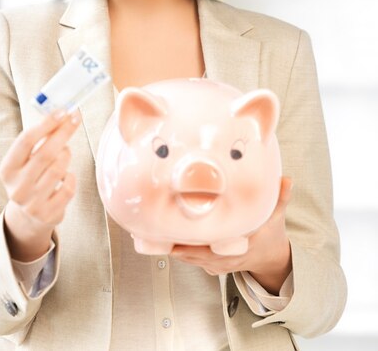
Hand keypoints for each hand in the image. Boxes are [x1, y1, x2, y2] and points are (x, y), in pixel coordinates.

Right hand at [0, 110, 80, 260]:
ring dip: (66, 155)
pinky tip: (66, 176)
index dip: (46, 124)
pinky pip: (68, 187)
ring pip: (59, 169)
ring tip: (64, 152)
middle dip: (63, 132)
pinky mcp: (48, 214)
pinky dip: (71, 177)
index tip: (62, 111)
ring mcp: (32, 203)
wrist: (27, 217)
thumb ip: (38, 140)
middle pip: (46, 153)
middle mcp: (17, 187)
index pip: (26, 141)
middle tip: (75, 118)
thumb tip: (62, 113)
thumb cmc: (30, 177)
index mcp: (7, 170)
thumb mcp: (25, 161)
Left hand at [170, 177, 292, 294]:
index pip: (223, 248)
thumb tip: (287, 178)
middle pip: (201, 255)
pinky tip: (166, 241)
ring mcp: (221, 265)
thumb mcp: (278, 215)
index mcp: (245, 245)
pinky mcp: (213, 266)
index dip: (204, 244)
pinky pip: (194, 261)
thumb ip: (281, 197)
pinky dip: (181, 252)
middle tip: (162, 232)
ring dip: (177, 249)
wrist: (271, 258)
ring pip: (194, 260)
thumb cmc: (271, 233)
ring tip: (158, 235)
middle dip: (182, 245)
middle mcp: (231, 259)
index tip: (189, 235)